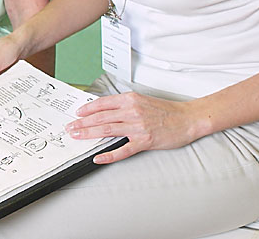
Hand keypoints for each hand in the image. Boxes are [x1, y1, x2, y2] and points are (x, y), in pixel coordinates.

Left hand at [65, 92, 205, 163]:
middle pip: (101, 117)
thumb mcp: (142, 100)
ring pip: (107, 130)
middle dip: (82, 122)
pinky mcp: (145, 141)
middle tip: (71, 127)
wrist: (188, 118)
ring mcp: (138, 127)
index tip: (77, 113)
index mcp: (130, 99)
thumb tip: (105, 110)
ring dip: (89, 134)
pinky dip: (109, 154)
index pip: (102, 103)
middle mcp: (132, 111)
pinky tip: (98, 157)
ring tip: (77, 136)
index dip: (87, 109)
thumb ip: (124, 105)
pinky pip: (123, 149)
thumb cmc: (166, 110)